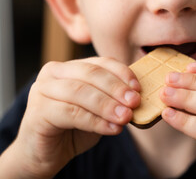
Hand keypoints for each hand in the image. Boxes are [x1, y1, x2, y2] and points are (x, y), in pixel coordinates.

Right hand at [7, 57, 139, 177]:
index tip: (138, 88)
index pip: (101, 62)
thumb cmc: (74, 127)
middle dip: (116, 88)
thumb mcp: (98, 109)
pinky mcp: (38, 111)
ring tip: (126, 117)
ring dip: (107, 105)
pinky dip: (95, 121)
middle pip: (91, 74)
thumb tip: (136, 96)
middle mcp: (54, 73)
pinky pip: (71, 113)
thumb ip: (112, 99)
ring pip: (81, 92)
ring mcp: (42, 90)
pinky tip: (112, 129)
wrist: (46, 153)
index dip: (122, 73)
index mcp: (70, 67)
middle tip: (134, 102)